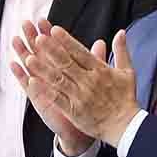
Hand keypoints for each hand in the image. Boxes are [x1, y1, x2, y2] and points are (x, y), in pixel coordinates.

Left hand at [11, 25, 140, 146]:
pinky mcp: (74, 111)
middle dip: (51, 50)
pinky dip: (45, 90)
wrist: (125, 126)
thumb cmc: (126, 99)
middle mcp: (89, 81)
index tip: (53, 30)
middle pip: (67, 63)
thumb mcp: (127, 71)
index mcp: (100, 70)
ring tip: (29, 58)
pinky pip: (57, 99)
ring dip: (43, 69)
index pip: (80, 52)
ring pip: (58, 79)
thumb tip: (120, 32)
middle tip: (38, 37)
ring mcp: (80, 96)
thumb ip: (121, 50)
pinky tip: (33, 82)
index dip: (66, 40)